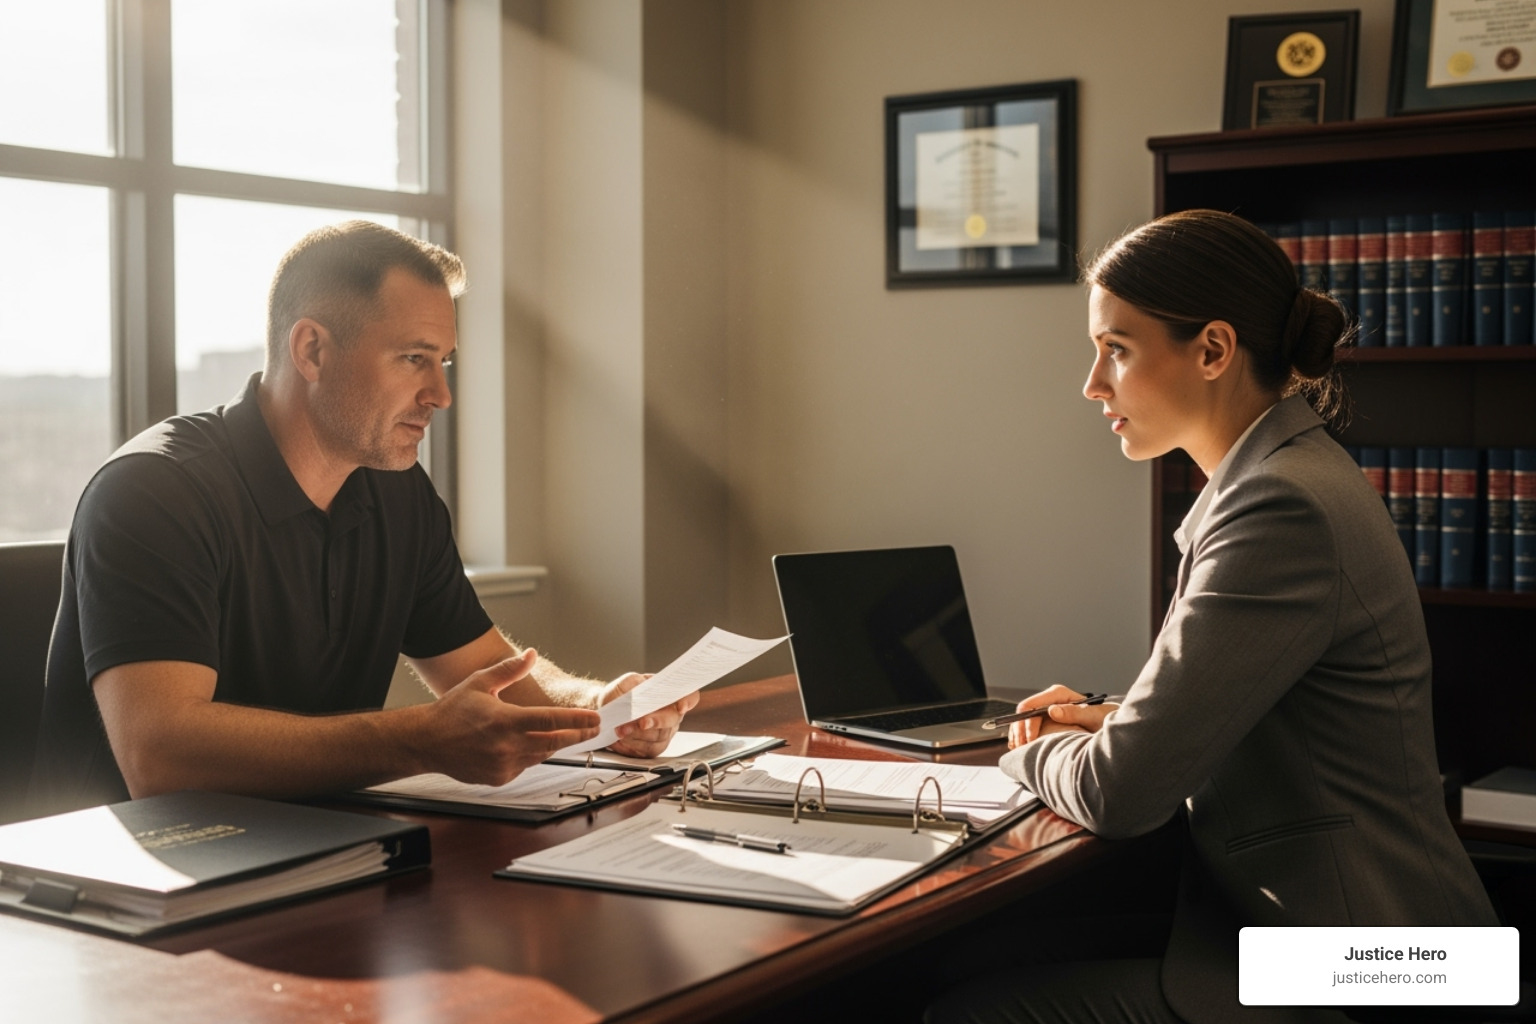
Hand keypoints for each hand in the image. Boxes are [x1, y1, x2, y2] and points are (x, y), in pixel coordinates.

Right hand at [428, 649, 601, 783]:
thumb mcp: (480, 682)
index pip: (551, 721)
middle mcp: (506, 745)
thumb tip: (531, 654)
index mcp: (505, 720)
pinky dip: (532, 755)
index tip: (594, 719)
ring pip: (542, 755)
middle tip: (593, 729)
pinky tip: (531, 745)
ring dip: (556, 745)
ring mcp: (503, 765)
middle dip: (578, 735)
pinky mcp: (499, 778)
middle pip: (554, 742)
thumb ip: (510, 669)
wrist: (426, 742)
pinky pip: (525, 766)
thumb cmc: (452, 711)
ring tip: (569, 735)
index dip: (577, 720)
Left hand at [599, 672, 700, 758]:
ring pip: (659, 736)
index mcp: (669, 694)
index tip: (681, 707)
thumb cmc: (621, 694)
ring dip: (638, 734)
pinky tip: (621, 738)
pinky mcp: (654, 747)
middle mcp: (671, 714)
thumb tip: (640, 693)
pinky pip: (649, 750)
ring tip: (620, 729)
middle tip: (642, 722)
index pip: (689, 696)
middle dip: (657, 721)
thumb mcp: (626, 682)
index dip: (688, 701)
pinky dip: (632, 745)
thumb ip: (634, 684)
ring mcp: (665, 732)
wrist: (607, 711)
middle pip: (673, 719)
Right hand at [1007, 684, 1117, 749]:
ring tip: (1019, 751)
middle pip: (1023, 713)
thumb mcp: (1092, 716)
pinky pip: (1027, 726)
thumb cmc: (1102, 720)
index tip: (1031, 741)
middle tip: (1021, 749)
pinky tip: (1021, 748)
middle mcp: (1049, 700)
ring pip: (1022, 720)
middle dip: (1019, 731)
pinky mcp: (1045, 719)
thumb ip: (1074, 713)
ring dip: (1018, 735)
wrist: (1107, 724)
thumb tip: (1052, 711)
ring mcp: (1046, 709)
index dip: (1026, 724)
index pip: (1030, 705)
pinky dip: (1021, 737)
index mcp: (1057, 694)